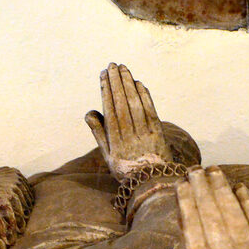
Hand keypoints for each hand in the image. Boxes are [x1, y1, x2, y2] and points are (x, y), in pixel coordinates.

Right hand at [85, 63, 172, 180]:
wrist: (152, 182)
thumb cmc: (126, 168)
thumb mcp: (108, 155)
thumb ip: (99, 133)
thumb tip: (89, 112)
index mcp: (115, 143)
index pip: (110, 112)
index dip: (106, 92)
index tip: (103, 75)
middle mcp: (129, 138)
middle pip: (122, 105)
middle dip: (117, 83)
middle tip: (113, 65)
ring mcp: (145, 136)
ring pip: (135, 106)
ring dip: (129, 85)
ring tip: (124, 69)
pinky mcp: (158, 135)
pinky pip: (150, 112)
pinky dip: (144, 96)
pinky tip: (139, 84)